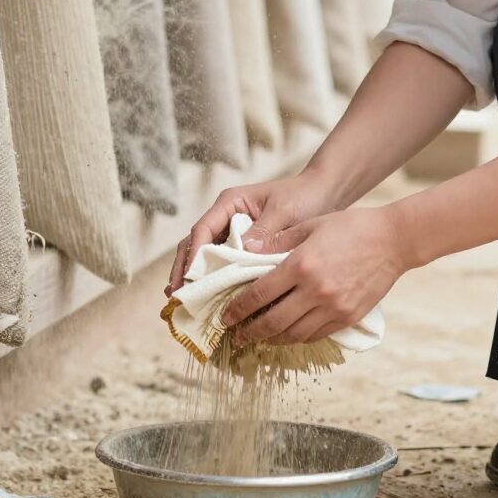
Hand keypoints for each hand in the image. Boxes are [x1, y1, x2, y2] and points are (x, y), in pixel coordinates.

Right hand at [165, 172, 338, 295]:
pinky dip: (213, 282)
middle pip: (194, 244)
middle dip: (183, 270)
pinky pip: (223, 266)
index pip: (203, 229)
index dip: (193, 255)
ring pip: (204, 257)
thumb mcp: (284, 210)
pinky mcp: (242, 249)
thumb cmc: (303, 196)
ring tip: (183, 302)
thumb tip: (244, 250)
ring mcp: (231, 234)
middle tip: (175, 296)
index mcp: (230, 203)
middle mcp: (225, 218)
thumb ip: (264, 228)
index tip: (189, 278)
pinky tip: (209, 301)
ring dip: (193, 279)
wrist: (323, 195)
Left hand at [219, 206, 411, 347]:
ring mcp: (334, 308)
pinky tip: (290, 334)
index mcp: (301, 265)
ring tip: (260, 338)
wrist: (394, 240)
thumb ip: (277, 242)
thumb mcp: (311, 225)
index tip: (225, 316)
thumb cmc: (351, 227)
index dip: (238, 309)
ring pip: (294, 334)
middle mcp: (315, 291)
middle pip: (273, 322)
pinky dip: (299, 338)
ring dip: (272, 339)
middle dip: (249, 332)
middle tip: (236, 336)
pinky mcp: (348, 318)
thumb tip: (246, 249)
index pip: (259, 294)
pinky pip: (317, 335)